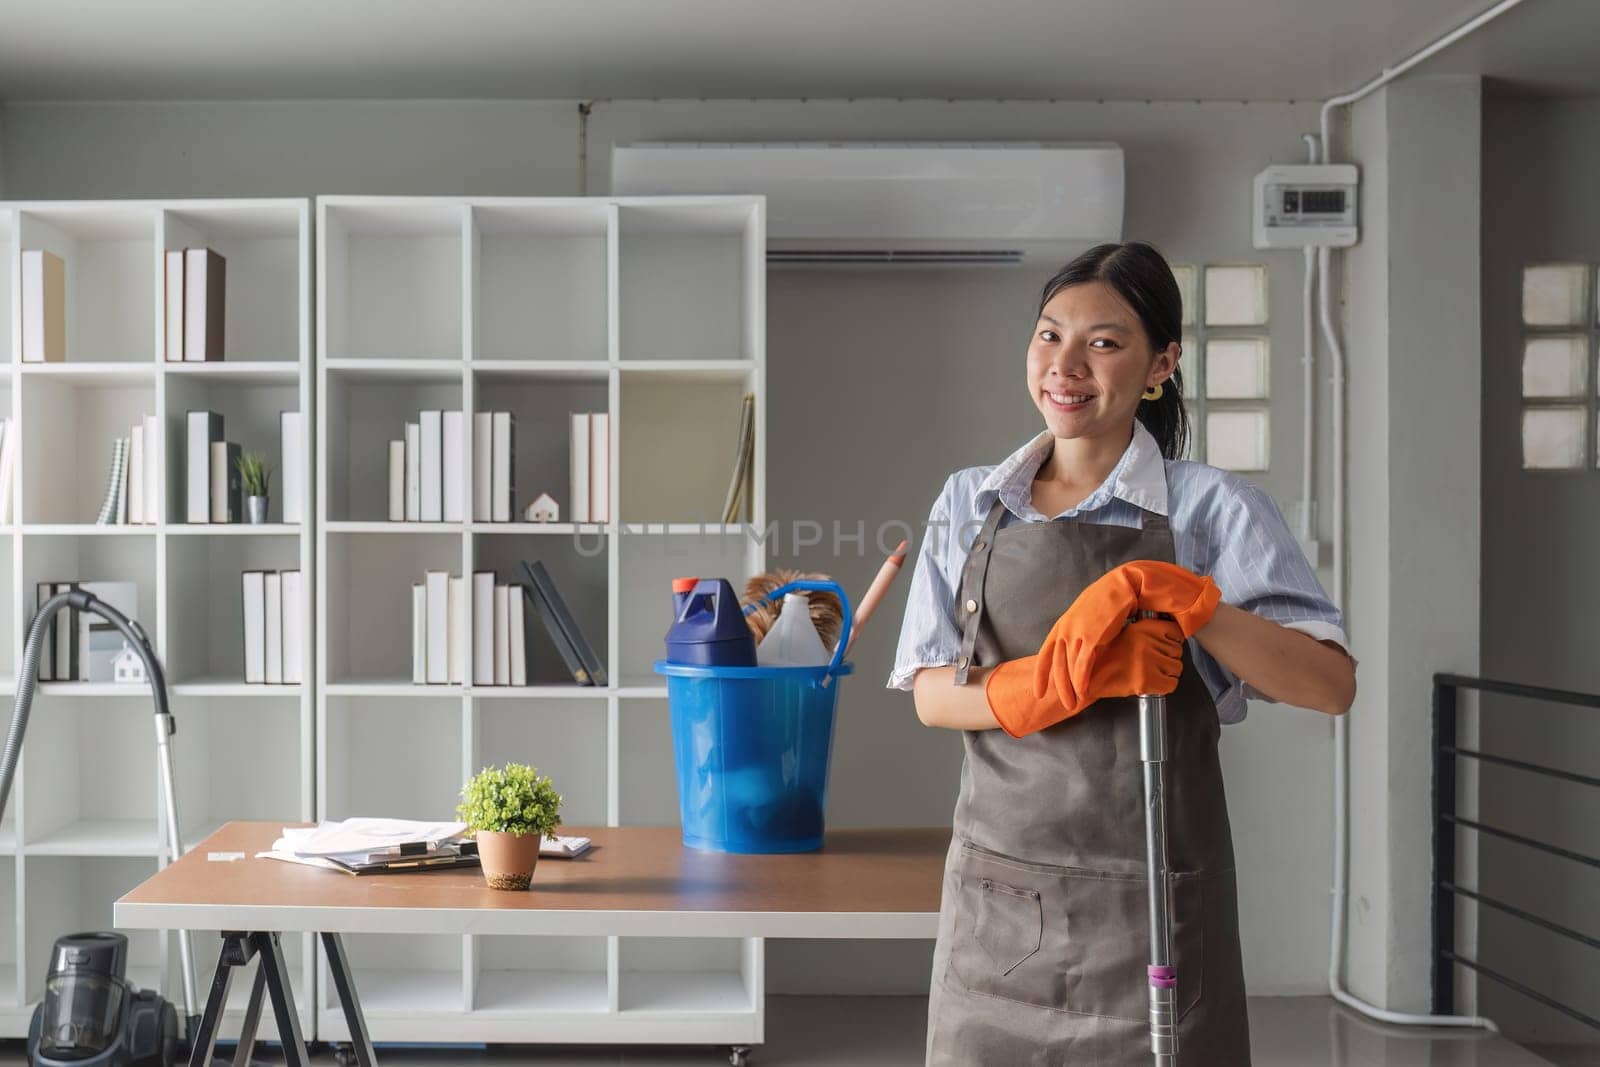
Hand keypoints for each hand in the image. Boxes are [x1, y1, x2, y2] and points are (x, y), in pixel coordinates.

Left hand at [979, 557, 1212, 739]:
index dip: (1041, 674)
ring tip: (1075, 704)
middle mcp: (1065, 629)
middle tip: (1065, 705)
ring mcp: (1076, 633)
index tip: (1039, 692)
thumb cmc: (1108, 600)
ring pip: (1068, 668)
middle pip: (1056, 665)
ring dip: (1071, 688)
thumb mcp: (1087, 618)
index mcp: (1062, 625)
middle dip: (1059, 687)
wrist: (1123, 585)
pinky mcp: (1091, 637)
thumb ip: (1080, 634)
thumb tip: (1081, 652)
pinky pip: (1083, 664)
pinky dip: (1082, 680)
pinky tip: (1084, 691)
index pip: (1045, 654)